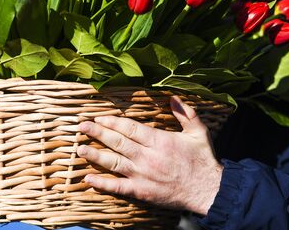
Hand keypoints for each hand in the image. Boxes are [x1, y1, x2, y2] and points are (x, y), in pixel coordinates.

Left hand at [77, 95, 222, 215]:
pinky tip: (88, 179)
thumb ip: (186, 113)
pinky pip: (118, 187)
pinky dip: (102, 183)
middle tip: (82, 126)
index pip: (129, 128)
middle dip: (97, 133)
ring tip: (79, 149)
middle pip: (117, 142)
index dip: (112, 122)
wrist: (209, 191)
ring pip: (113, 163)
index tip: (98, 118)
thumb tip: (173, 97)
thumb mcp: (199, 132)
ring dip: (95, 155)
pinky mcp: (141, 191)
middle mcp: (147, 156)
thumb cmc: (203, 160)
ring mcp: (142, 175)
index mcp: (159, 140)